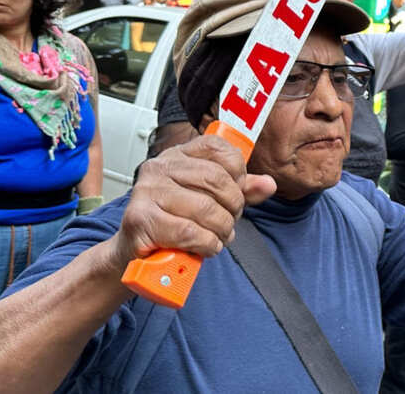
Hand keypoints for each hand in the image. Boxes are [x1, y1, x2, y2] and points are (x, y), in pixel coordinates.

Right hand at [108, 135, 276, 270]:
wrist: (136, 255)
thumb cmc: (174, 224)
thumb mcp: (212, 201)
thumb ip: (241, 190)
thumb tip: (269, 184)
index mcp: (178, 156)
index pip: (218, 148)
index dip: (237, 172)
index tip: (237, 192)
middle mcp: (159, 167)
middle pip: (217, 180)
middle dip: (233, 207)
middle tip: (229, 222)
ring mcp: (146, 191)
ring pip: (205, 208)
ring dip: (221, 230)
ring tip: (217, 237)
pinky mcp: (140, 219)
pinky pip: (189, 231)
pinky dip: (205, 244)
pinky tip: (204, 247)